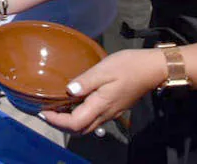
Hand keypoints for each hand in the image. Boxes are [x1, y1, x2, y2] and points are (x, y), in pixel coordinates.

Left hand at [40, 48, 165, 135]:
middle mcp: (105, 114)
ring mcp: (111, 113)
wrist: (152, 69)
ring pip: (87, 126)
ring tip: (57, 108)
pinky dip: (80, 116)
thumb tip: (68, 91)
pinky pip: (94, 119)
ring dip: (70, 122)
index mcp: (101, 105)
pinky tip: (74, 103)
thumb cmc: (128, 66)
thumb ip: (85, 82)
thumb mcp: (104, 70)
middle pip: (80, 129)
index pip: (75, 123)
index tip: (43, 112)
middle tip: (47, 113)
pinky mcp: (114, 108)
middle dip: (61, 125)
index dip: (57, 121)